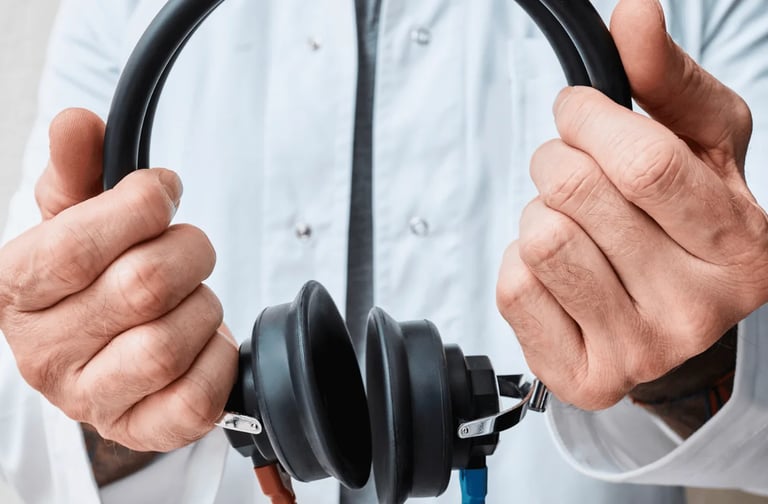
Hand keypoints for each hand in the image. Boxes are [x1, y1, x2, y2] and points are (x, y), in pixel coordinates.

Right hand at [0, 108, 237, 450]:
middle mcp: (43, 355)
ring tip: (191, 298)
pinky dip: (217, 357)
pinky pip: (197, 395)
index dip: (137, 209)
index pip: (73, 248)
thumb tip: (76, 122)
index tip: (164, 192)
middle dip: (187, 252)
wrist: (111, 348)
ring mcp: (91, 400)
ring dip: (202, 305)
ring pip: (172, 342)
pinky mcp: (140, 431)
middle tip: (188, 248)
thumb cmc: (96, 276)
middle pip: (142, 288)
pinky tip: (204, 341)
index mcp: (16, 292)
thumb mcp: (78, 216)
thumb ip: (77, 169)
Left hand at [496, 0, 767, 409]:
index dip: (589, 120)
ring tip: (573, 226)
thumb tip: (634, 14)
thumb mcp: (701, 146)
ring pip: (539, 239)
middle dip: (556, 161)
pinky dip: (519, 263)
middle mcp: (695, 308)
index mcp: (739, 245)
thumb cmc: (687, 227)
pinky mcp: (584, 375)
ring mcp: (639, 350)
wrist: (680, 327)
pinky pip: (514, 288)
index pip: (643, 163)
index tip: (576, 112)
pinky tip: (558, 271)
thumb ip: (668, 80)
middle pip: (577, 194)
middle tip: (573, 172)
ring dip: (539, 214)